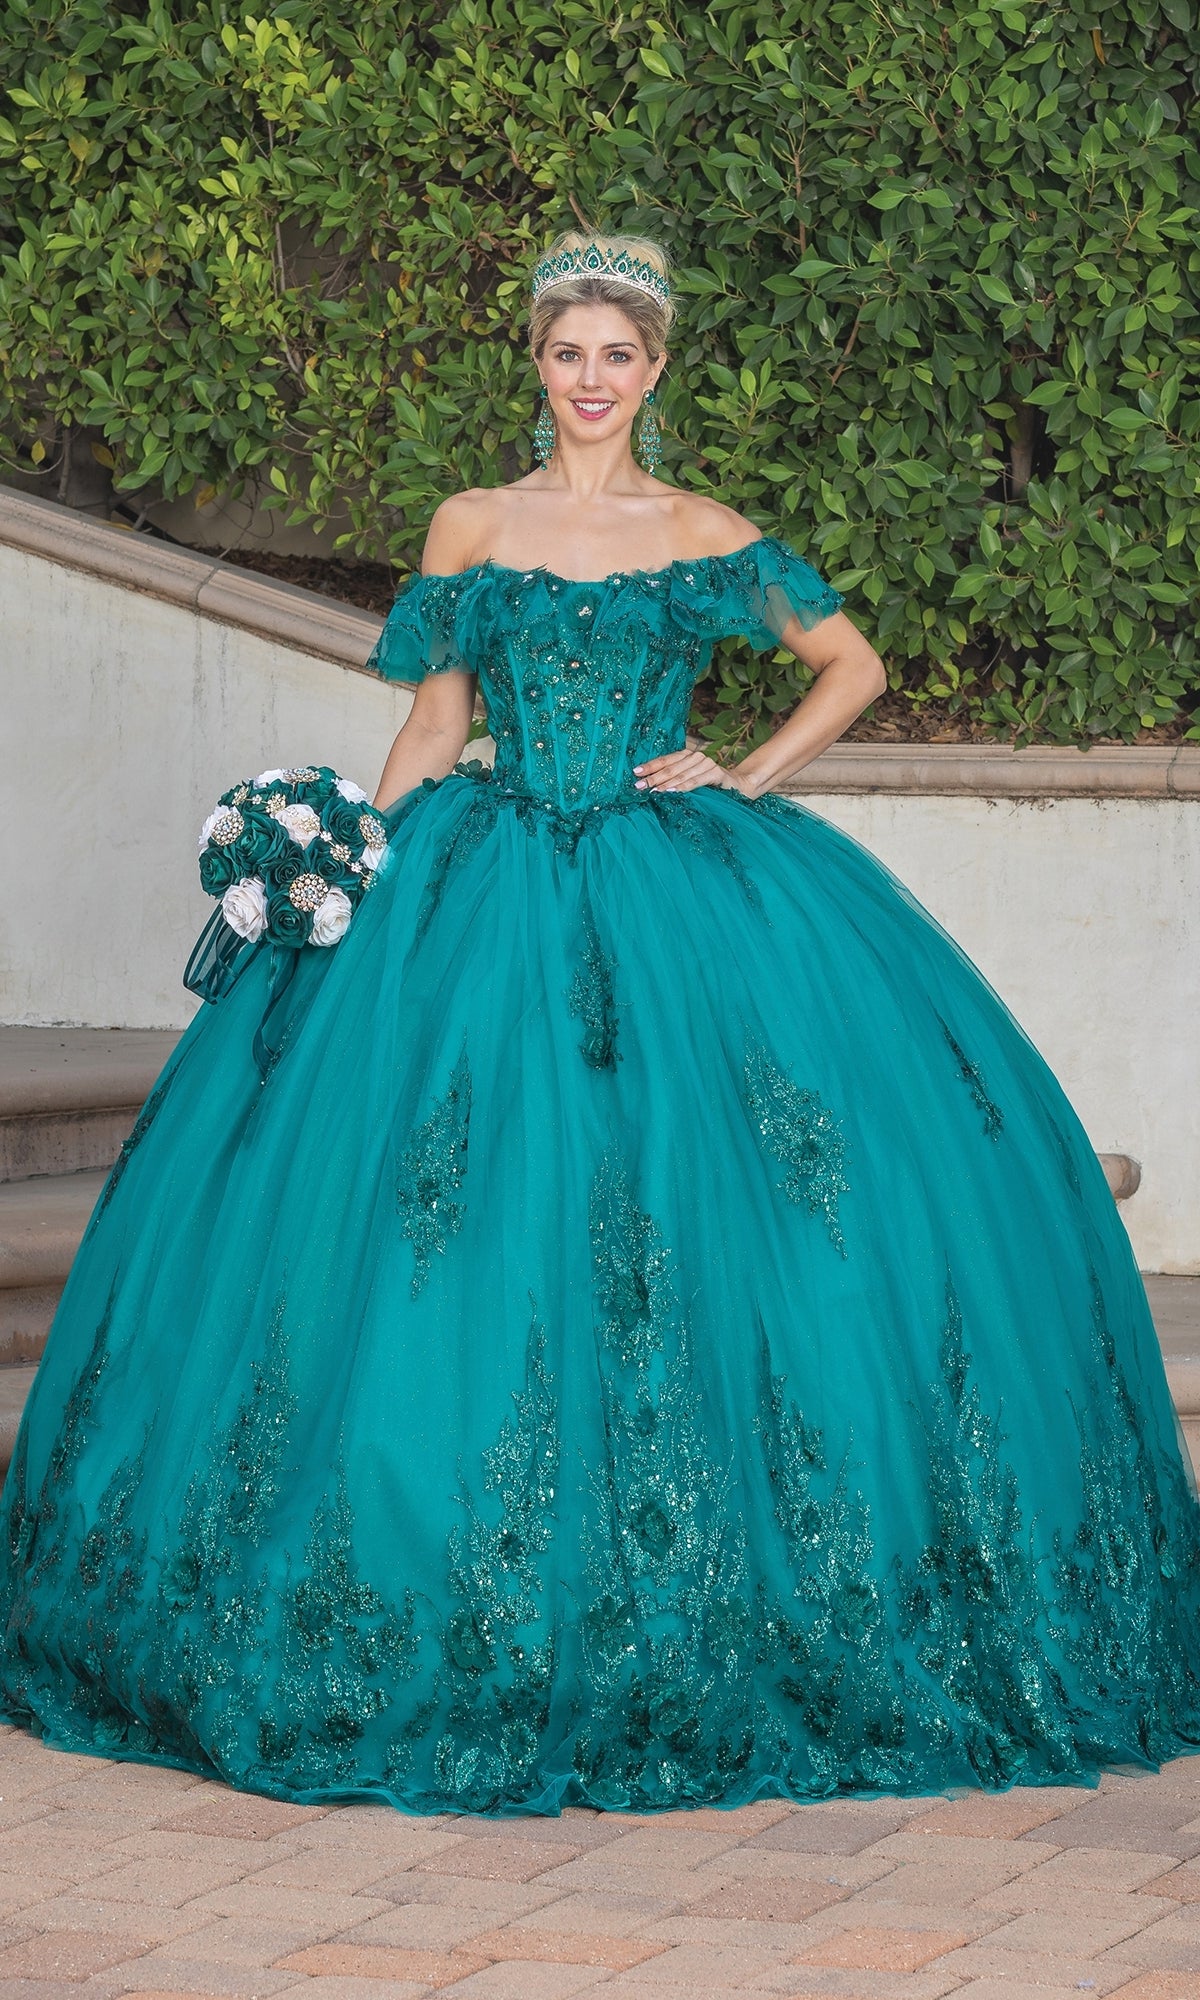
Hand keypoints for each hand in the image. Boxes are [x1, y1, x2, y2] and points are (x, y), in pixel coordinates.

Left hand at [633, 748, 752, 793]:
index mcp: (686, 756)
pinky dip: (683, 787)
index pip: (665, 760)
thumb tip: (650, 787)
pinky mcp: (716, 773)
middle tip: (639, 787)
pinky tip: (672, 792)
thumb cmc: (709, 787)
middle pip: (670, 767)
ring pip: (681, 774)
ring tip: (653, 792)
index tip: (635, 773)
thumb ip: (673, 780)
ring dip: (665, 784)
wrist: (738, 788)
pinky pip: (696, 781)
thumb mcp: (689, 782)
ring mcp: (707, 763)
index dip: (650, 766)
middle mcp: (696, 756)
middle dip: (653, 778)